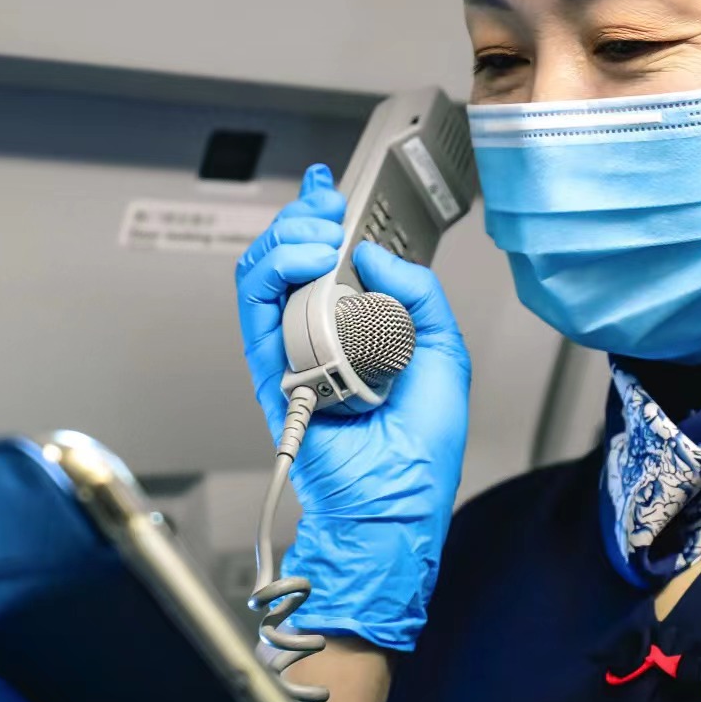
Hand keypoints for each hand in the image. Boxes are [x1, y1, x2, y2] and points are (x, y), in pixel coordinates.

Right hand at [235, 163, 471, 651]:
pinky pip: (256, 312)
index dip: (323, 223)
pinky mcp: (271, 371)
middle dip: (302, 220)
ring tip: (316, 232)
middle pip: (290, 261)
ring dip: (285, 239)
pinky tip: (306, 260)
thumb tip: (374, 255)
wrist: (395, 505)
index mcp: (360, 332)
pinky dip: (275, 274)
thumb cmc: (419, 451)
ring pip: (265, 277)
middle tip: (324, 207)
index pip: (330, 264)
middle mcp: (321, 338)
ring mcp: (292, 353)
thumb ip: (418, 295)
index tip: (333, 196)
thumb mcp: (444, 353)